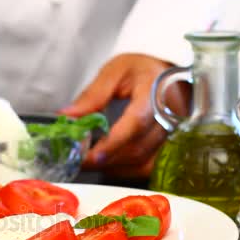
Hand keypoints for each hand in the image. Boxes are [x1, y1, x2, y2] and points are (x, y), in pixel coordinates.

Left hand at [59, 54, 189, 178]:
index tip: (91, 154)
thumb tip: (67, 116)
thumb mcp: (114, 72)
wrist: (167, 74)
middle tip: (78, 158)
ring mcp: (173, 134)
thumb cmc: (141, 70)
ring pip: (142, 162)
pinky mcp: (170, 147)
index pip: (137, 122)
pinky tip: (109, 162)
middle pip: (138, 148)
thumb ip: (92, 95)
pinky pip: (147, 167)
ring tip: (89, 160)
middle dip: (105, 158)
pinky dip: (125, 169)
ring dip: (113, 166)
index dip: (114, 142)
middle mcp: (169, 116)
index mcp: (155, 91)